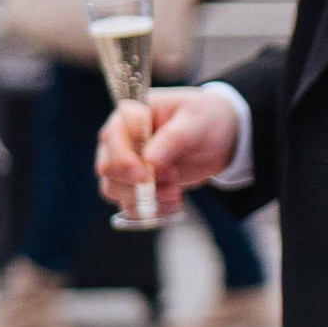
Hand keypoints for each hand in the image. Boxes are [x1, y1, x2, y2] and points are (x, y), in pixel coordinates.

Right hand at [97, 83, 239, 214]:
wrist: (220, 138)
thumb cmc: (205, 119)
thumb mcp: (196, 122)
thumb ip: (173, 138)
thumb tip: (149, 160)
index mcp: (130, 116)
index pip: (111, 138)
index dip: (123, 160)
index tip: (144, 174)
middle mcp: (120, 140)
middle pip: (107, 169)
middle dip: (137, 183)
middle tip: (173, 179)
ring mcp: (124, 164)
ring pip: (113, 190)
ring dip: (144, 199)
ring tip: (176, 193)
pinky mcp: (135, 185)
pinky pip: (129, 205)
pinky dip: (149, 210)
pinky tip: (173, 204)